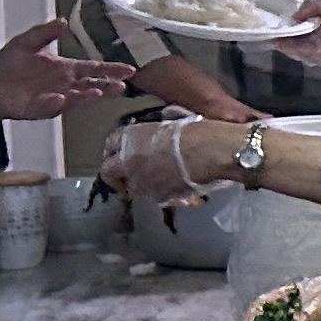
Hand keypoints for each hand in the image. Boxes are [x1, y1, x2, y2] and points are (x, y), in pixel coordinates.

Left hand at [0, 21, 129, 125]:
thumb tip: (63, 21)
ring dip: (87, 97)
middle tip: (122, 86)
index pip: (94, 68)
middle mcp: (65, 84)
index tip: (130, 70)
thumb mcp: (25, 42)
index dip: (112, 69)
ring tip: (98, 92)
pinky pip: (50, 106)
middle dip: (108, 86)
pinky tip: (61, 97)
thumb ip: (45, 33)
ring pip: (77, 98)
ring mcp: (54, 98)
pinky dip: (56, 103)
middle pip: (93, 86)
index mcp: (65, 68)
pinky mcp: (40, 108)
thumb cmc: (7, 65)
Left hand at [98, 116, 245, 202]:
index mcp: (129, 137)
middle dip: (116, 176)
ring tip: (159, 181)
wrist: (212, 152)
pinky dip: (162, 194)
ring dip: (141, 185)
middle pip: (108, 172)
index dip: (113, 150)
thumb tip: (159, 134)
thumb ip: (156, 133)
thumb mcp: (171, 123)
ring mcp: (140, 182)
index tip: (119, 154)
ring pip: (132, 188)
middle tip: (128, 177)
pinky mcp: (157, 197)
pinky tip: (177, 187)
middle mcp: (127, 161)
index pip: (109, 145)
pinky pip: (154, 197)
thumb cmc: (197, 131)